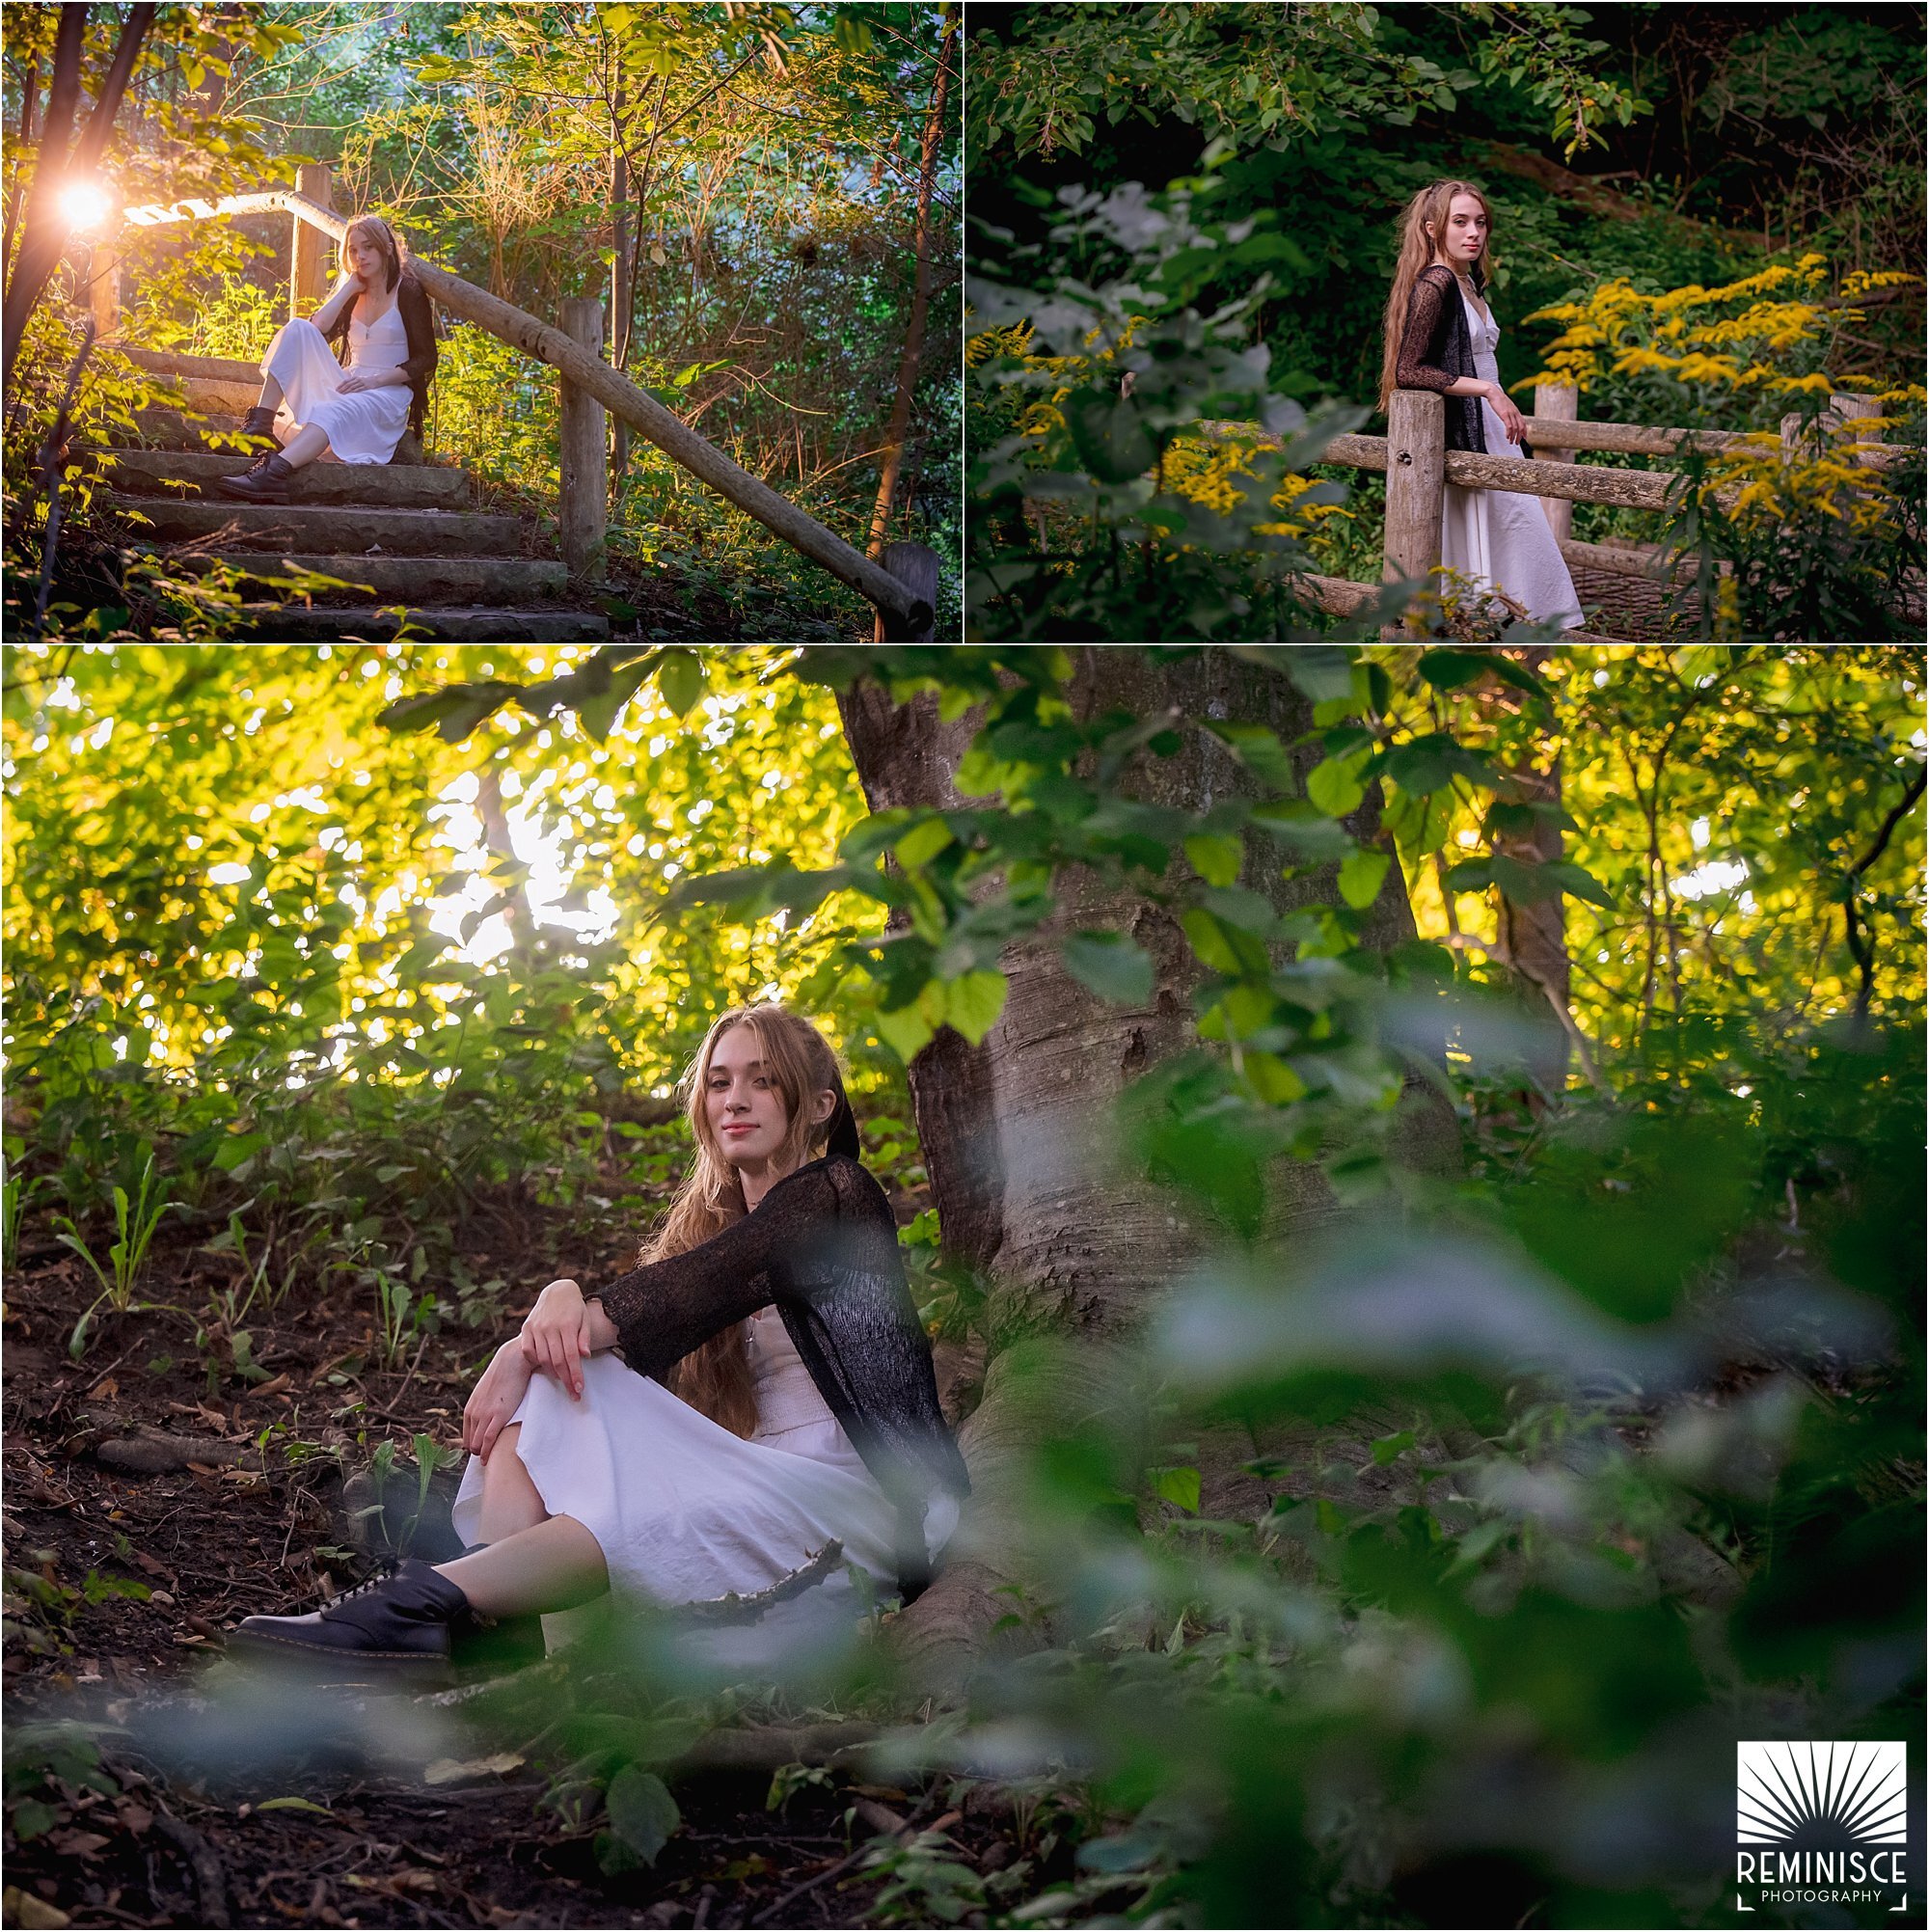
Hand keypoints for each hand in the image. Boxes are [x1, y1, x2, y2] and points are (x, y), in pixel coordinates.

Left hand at [337, 369, 378, 393]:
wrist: (376, 380)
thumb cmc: (367, 381)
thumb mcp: (359, 380)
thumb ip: (354, 382)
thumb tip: (346, 387)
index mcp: (355, 377)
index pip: (346, 381)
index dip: (340, 385)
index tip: (336, 389)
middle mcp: (357, 379)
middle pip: (348, 384)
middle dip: (342, 389)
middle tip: (338, 393)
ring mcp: (362, 383)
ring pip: (352, 387)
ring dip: (347, 391)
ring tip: (342, 395)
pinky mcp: (366, 387)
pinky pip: (359, 389)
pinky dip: (354, 392)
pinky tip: (350, 394)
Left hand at [462, 1340, 532, 1460]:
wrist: (512, 1361)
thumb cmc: (504, 1375)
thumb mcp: (487, 1391)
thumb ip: (484, 1405)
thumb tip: (489, 1413)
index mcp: (470, 1408)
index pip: (466, 1435)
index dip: (472, 1446)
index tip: (480, 1452)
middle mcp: (474, 1413)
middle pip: (470, 1442)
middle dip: (477, 1452)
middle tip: (487, 1458)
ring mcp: (485, 1415)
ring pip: (477, 1444)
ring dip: (482, 1454)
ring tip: (489, 1461)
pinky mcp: (498, 1415)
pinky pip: (488, 1440)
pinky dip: (486, 1452)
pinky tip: (488, 1459)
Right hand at [520, 1277, 592, 1398]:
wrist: (557, 1291)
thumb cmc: (575, 1308)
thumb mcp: (584, 1319)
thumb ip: (585, 1338)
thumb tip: (585, 1356)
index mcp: (567, 1325)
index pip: (571, 1355)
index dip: (575, 1373)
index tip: (579, 1388)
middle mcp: (550, 1327)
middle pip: (557, 1360)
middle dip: (566, 1380)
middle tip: (573, 1393)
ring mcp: (536, 1328)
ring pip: (542, 1358)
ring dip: (552, 1373)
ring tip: (562, 1380)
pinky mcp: (526, 1329)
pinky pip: (528, 1351)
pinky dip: (535, 1362)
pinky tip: (545, 1367)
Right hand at [1488, 382, 1528, 447]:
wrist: (1493, 393)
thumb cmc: (1498, 400)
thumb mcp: (1506, 406)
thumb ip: (1509, 412)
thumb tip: (1509, 418)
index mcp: (1516, 411)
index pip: (1523, 422)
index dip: (1525, 431)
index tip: (1524, 438)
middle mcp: (1515, 412)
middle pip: (1521, 426)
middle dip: (1520, 436)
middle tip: (1517, 443)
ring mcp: (1510, 413)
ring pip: (1515, 428)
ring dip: (1513, 436)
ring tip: (1511, 442)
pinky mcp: (1504, 414)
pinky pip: (1509, 426)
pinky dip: (1509, 433)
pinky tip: (1507, 437)